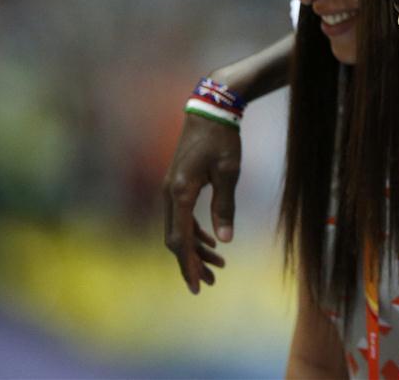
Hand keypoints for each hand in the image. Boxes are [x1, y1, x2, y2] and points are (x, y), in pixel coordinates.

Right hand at [163, 112, 240, 292]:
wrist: (210, 111)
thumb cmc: (222, 139)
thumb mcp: (228, 173)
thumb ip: (225, 207)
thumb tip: (225, 240)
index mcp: (180, 193)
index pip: (181, 239)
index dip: (188, 264)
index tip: (197, 286)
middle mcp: (170, 193)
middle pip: (176, 238)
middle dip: (191, 262)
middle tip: (210, 282)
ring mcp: (171, 188)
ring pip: (179, 228)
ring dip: (195, 248)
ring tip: (216, 266)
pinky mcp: (178, 184)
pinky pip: (183, 216)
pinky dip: (196, 232)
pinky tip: (212, 241)